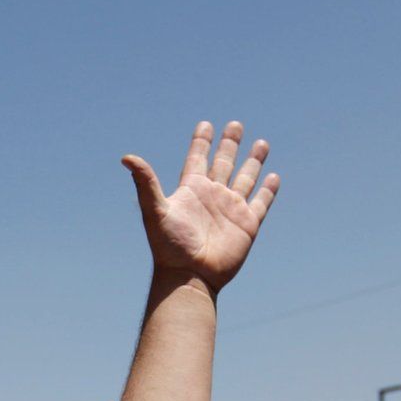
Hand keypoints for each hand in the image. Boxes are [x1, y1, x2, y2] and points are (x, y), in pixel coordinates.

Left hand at [122, 121, 279, 292]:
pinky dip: (268, 190)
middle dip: (229, 144)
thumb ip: (145, 183)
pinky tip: (273, 177)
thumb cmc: (169, 246)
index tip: (206, 124)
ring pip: (245, 178)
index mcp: (192, 190)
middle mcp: (212, 196)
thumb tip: (126, 158)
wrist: (190, 276)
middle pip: (223, 163)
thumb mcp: (155, 210)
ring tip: (262, 143)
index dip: (202, 142)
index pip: (197, 158)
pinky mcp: (247, 224)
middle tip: (235, 124)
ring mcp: (231, 209)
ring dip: (253, 161)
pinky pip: (261, 202)